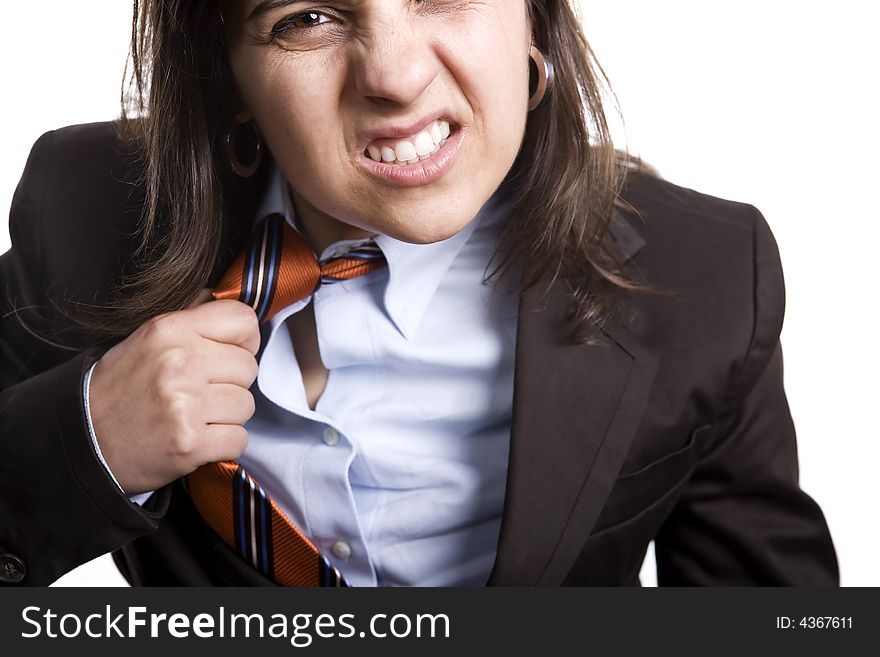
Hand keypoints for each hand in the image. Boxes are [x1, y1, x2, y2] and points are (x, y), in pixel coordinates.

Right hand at [88, 289, 259, 493]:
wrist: (84, 441)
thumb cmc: (120, 389)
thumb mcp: (147, 338)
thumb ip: (190, 316)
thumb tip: (227, 296)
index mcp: (169, 330)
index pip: (243, 320)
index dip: (245, 339)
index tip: (231, 353)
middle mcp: (179, 363)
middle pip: (249, 367)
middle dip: (232, 382)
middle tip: (202, 392)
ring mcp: (185, 405)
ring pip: (246, 405)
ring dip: (228, 415)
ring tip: (195, 415)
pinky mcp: (190, 443)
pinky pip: (239, 439)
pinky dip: (224, 443)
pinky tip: (198, 438)